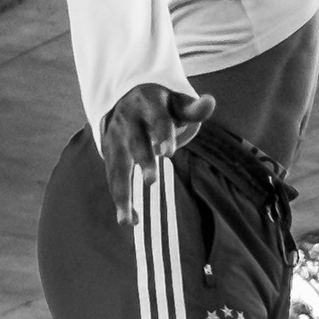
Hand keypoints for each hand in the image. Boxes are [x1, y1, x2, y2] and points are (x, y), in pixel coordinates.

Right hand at [98, 82, 212, 223]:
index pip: (158, 119)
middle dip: (143, 161)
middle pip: (136, 143)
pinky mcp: (108, 154)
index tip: (168, 153)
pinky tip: (131, 221)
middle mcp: (128, 121)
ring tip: (129, 221)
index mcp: (148, 105)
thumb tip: (210, 102)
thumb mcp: (176, 102)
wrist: (124, 97)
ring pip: (118, 167)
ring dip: (122, 194)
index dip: (163, 134)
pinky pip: (114, 179)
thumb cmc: (161, 105)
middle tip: (151, 182)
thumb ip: (193, 109)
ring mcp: (115, 139)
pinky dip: (121, 200)